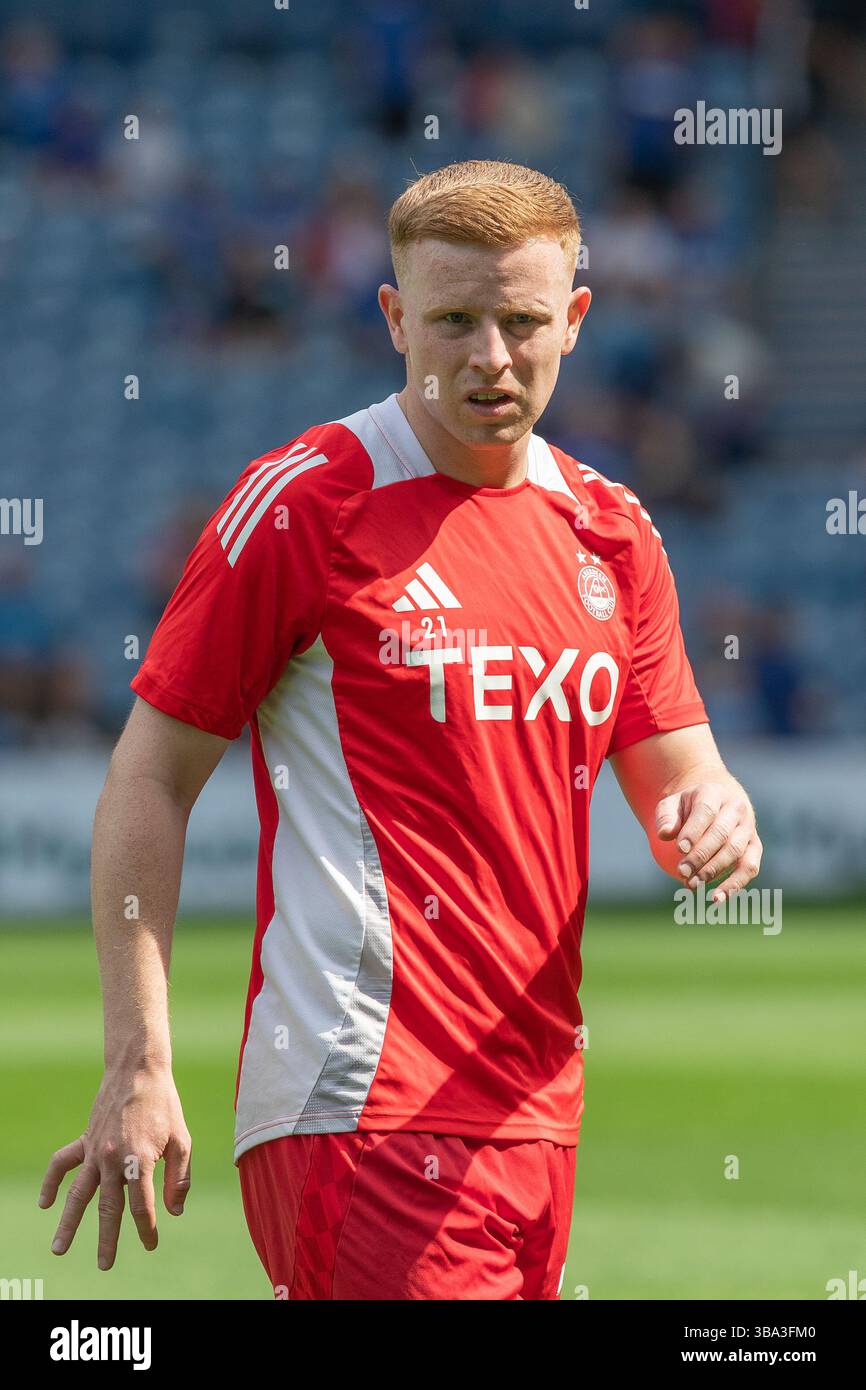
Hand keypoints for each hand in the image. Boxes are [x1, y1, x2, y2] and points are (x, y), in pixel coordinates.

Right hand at [39, 1066, 190, 1269]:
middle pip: (108, 1208)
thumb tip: (174, 1211)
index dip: (147, 1229)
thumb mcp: (182, 1139)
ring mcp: (95, 1149)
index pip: (143, 1206)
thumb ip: (179, 1178)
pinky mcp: (85, 1138)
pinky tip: (45, 1203)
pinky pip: (62, 1163)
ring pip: (78, 1194)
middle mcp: (113, 1158)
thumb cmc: (165, 1105)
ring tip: (59, 1249)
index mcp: (141, 1160)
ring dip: (68, 1223)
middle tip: (104, 1265)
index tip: (151, 1244)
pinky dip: (51, 1182)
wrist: (139, 1069)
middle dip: (107, 1239)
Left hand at [655, 780, 762, 900]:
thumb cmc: (688, 808)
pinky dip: (735, 885)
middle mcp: (736, 809)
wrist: (716, 804)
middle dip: (700, 856)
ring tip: (691, 885)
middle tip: (681, 872)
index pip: (706, 811)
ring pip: (735, 851)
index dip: (694, 831)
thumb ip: (666, 817)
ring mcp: (748, 828)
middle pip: (721, 834)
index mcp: (714, 793)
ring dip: (713, 871)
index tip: (679, 849)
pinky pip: (750, 868)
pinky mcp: (755, 847)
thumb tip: (665, 834)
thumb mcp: (672, 805)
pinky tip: (717, 899)